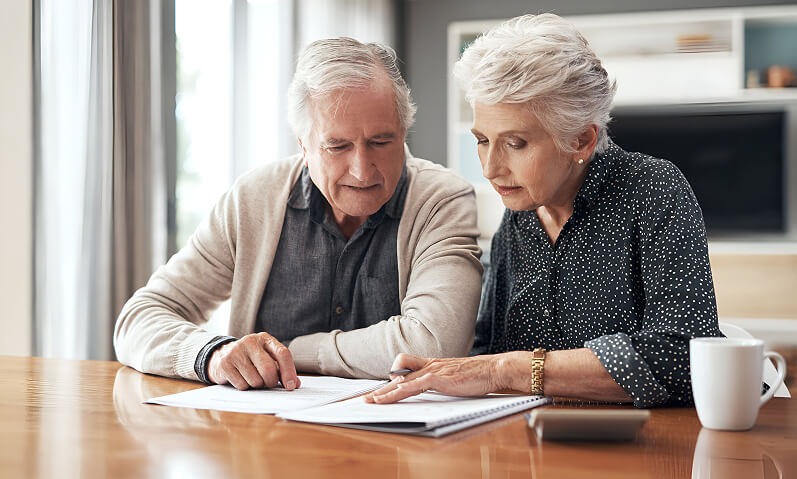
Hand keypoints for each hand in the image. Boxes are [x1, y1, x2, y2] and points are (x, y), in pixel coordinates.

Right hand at [207, 332, 299, 390]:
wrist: (221, 355)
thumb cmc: (250, 359)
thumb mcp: (267, 359)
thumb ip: (281, 370)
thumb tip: (295, 384)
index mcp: (265, 339)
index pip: (283, 353)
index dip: (289, 372)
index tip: (290, 386)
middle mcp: (251, 342)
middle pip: (269, 369)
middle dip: (271, 382)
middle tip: (268, 383)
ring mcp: (236, 351)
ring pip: (255, 380)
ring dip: (257, 385)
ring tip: (252, 378)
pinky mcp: (225, 363)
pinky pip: (242, 385)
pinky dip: (245, 387)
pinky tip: (241, 378)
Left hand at [363, 353, 503, 403]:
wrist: (493, 368)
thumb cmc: (477, 374)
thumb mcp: (454, 376)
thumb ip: (440, 381)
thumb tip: (429, 387)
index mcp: (432, 365)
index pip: (405, 370)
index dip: (391, 380)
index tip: (381, 390)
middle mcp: (430, 366)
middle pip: (398, 377)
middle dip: (382, 389)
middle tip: (367, 399)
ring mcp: (434, 371)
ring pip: (403, 381)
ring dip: (386, 393)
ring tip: (373, 402)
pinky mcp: (440, 378)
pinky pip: (415, 385)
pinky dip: (402, 391)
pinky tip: (394, 396)